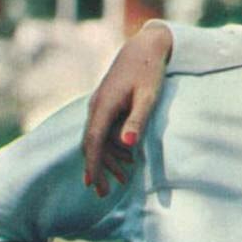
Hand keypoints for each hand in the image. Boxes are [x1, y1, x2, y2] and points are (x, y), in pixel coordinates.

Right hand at [83, 22, 173, 194]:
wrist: (145, 47)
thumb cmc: (150, 72)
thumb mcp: (148, 98)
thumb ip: (138, 121)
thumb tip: (127, 145)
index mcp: (104, 106)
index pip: (93, 142)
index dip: (92, 165)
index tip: (91, 185)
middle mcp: (97, 106)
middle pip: (92, 144)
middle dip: (96, 169)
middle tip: (102, 194)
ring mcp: (100, 105)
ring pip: (98, 139)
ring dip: (107, 161)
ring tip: (119, 183)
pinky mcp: (108, 104)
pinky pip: (105, 131)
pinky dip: (112, 147)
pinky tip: (127, 160)